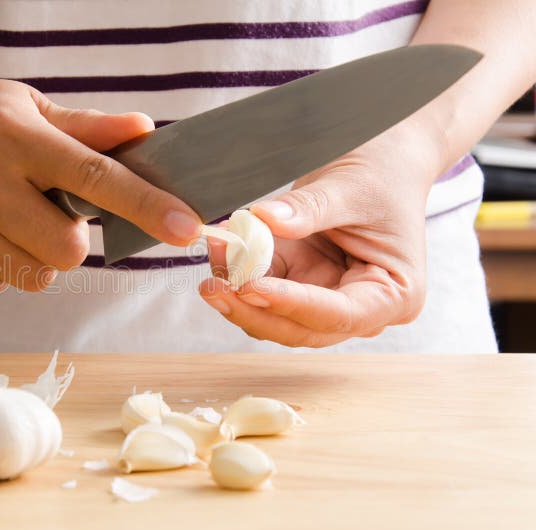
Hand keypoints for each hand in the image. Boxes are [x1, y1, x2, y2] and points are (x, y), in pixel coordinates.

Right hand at [0, 75, 201, 295]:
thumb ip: (87, 128)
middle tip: (49, 214)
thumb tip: (144, 131)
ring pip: (30, 276)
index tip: (186, 228)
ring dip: (35, 257)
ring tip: (10, 221)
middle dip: (71, 242)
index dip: (144, 205)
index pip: (92, 176)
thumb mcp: (29, 108)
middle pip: (66, 250)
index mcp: (16, 138)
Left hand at [198, 119, 444, 346]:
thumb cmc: (382, 173)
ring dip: (237, 295)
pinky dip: (236, 276)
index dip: (291, 304)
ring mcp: (326, 300)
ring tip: (212, 255)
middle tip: (212, 288)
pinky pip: (262, 293)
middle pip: (301, 329)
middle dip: (253, 311)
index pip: (339, 314)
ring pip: (275, 318)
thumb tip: (263, 220)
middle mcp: (361, 309)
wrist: (381, 159)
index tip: (251, 287)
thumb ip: (309, 208)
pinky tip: (217, 251)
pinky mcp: (298, 285)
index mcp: (395, 295)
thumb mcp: (349, 186)